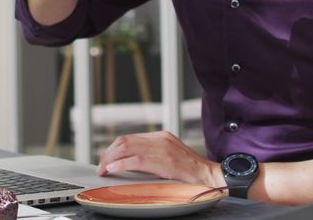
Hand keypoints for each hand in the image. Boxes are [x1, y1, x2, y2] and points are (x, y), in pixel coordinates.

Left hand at [95, 131, 221, 186]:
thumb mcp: (172, 156)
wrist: (211, 175)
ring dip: (110, 159)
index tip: (106, 158)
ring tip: (103, 169)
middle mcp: (160, 139)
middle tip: (101, 165)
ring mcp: (162, 148)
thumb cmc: (192, 171)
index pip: (130, 138)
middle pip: (125, 141)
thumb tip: (134, 162)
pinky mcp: (163, 160)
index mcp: (161, 136)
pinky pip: (135, 160)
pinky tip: (113, 170)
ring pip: (126, 148)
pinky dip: (120, 165)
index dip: (114, 148)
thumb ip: (155, 154)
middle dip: (108, 154)